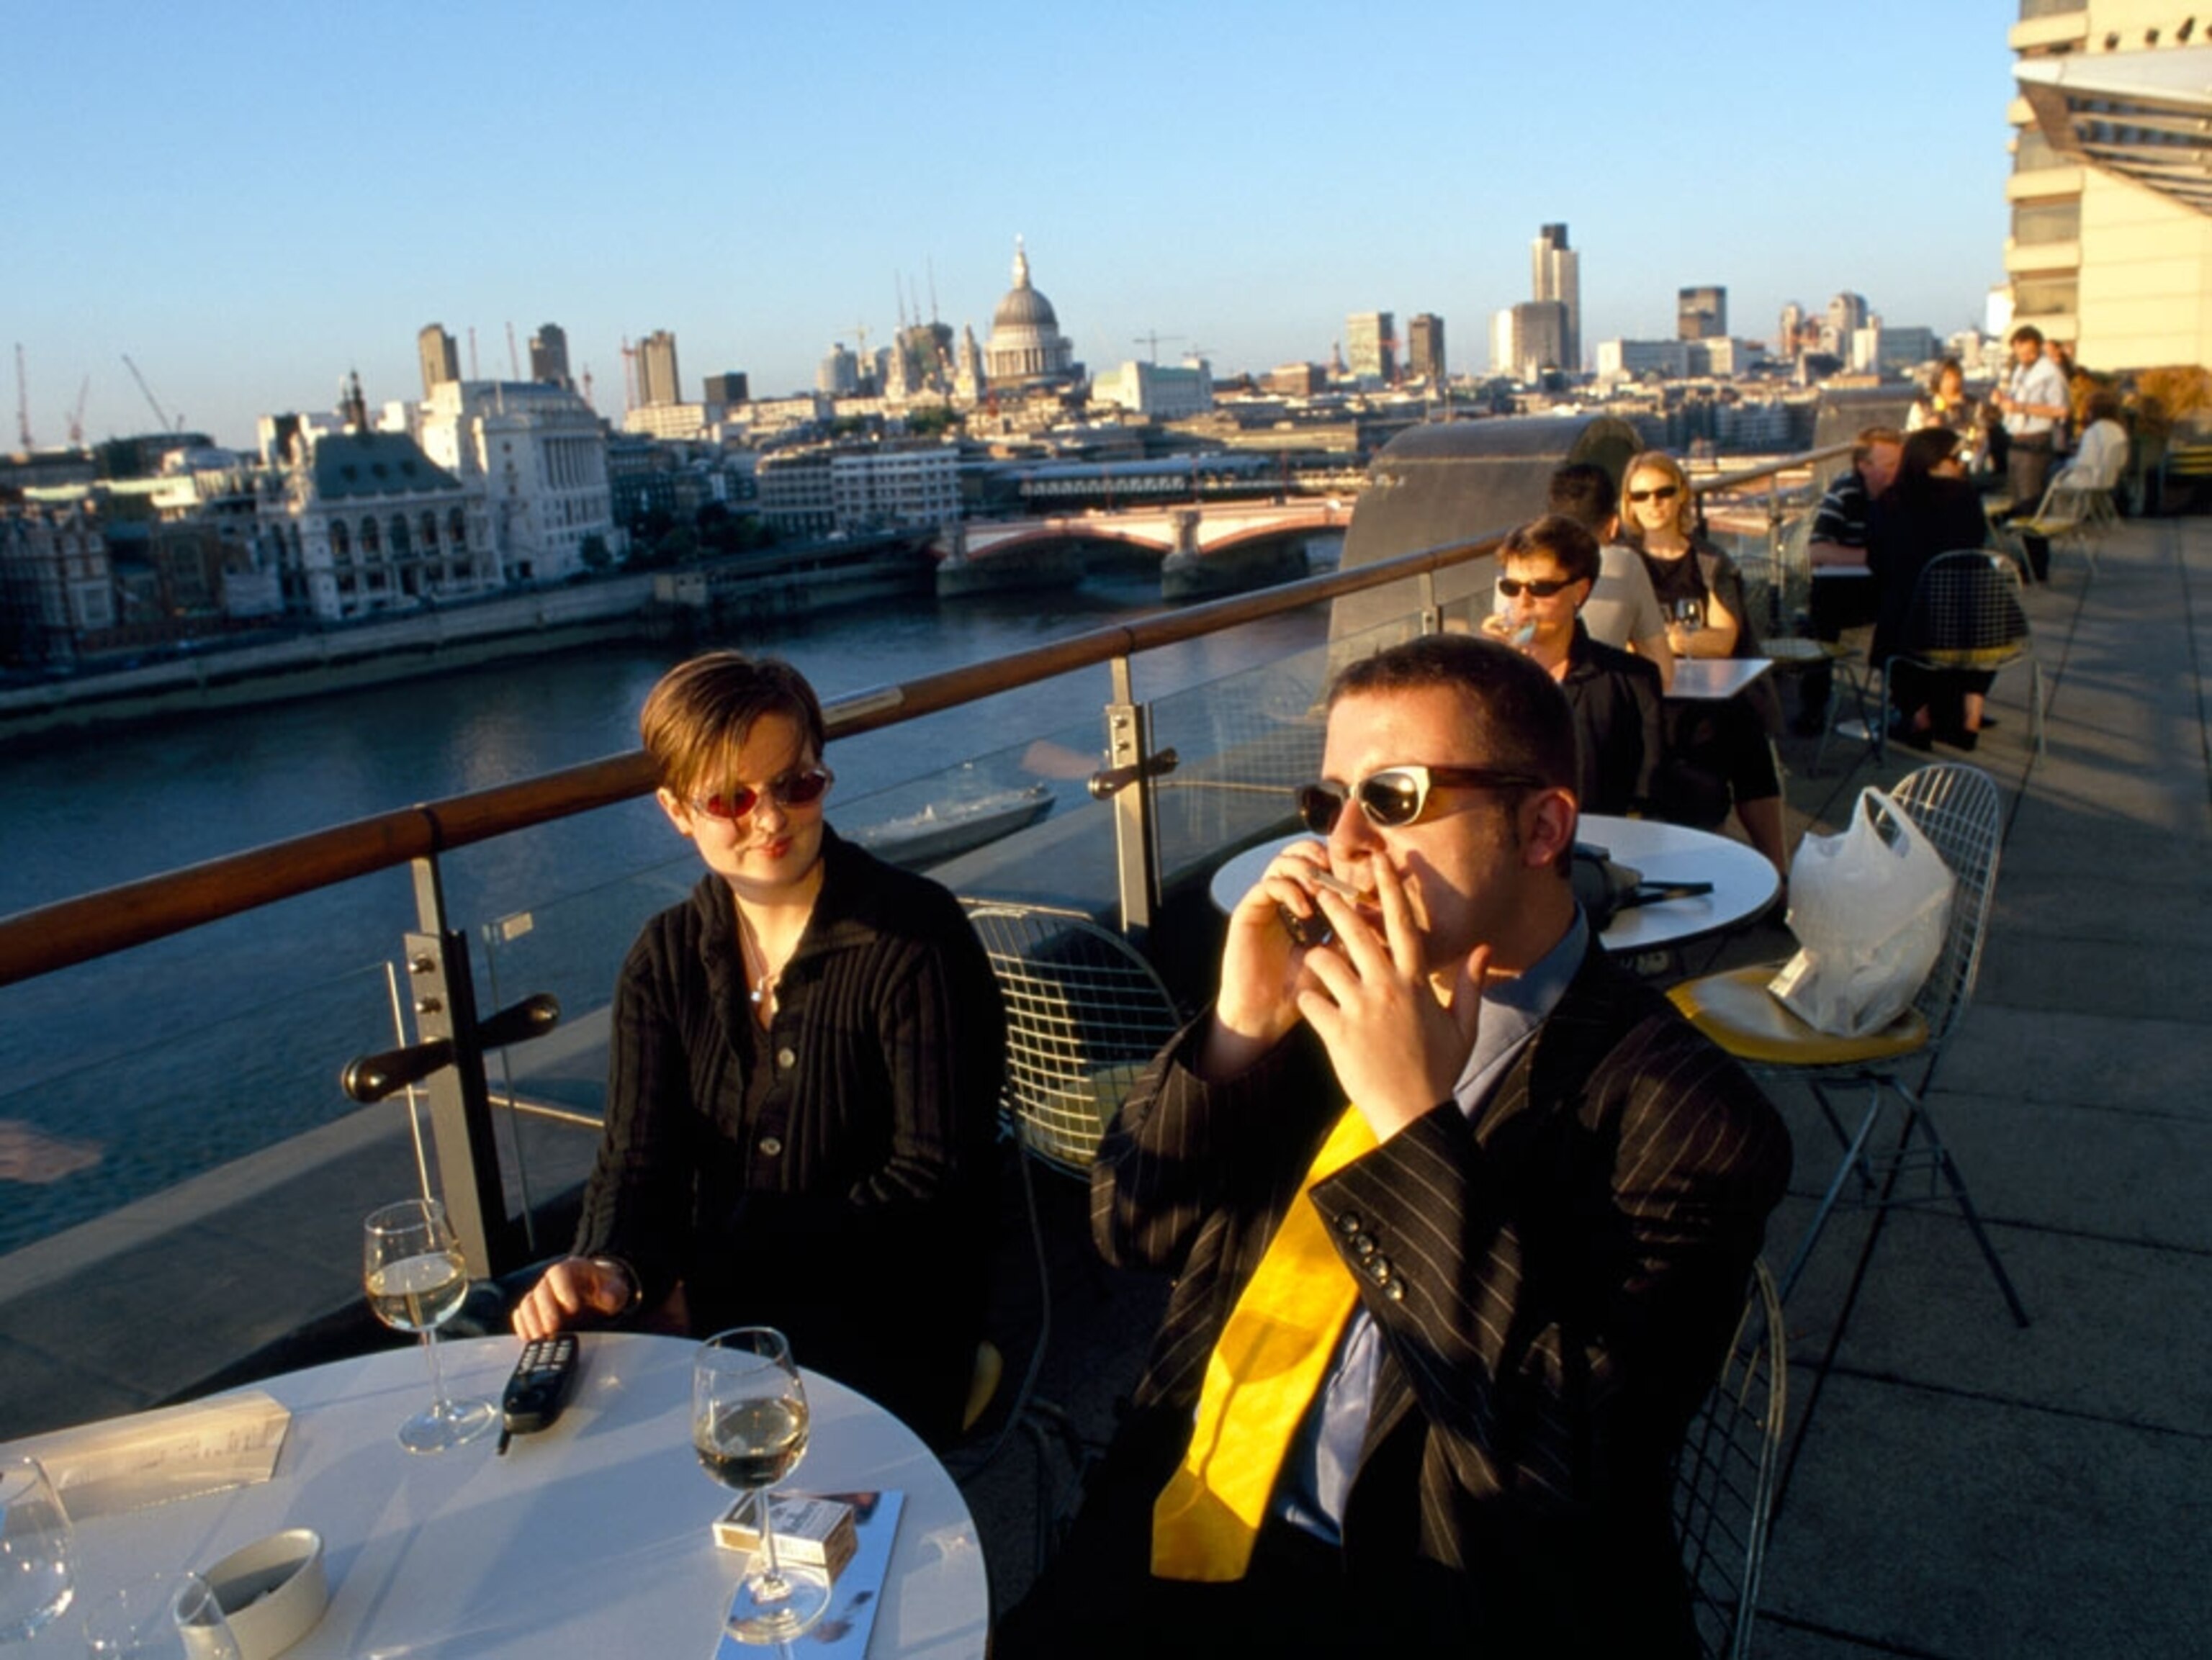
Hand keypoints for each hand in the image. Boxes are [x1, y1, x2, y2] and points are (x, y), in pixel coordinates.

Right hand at [512, 1256, 630, 1340]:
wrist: (597, 1293)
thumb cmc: (606, 1289)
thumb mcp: (616, 1289)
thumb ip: (613, 1292)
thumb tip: (607, 1298)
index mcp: (572, 1268)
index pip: (559, 1273)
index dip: (563, 1289)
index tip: (572, 1307)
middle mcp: (552, 1280)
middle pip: (541, 1290)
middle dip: (546, 1311)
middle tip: (552, 1329)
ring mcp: (541, 1295)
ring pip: (528, 1304)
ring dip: (532, 1321)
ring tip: (541, 1338)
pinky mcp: (535, 1311)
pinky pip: (522, 1315)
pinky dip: (523, 1326)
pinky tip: (529, 1338)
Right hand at [1201, 840, 1341, 1077]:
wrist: (1266, 1016)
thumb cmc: (1304, 990)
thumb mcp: (1339, 958)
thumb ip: (1355, 933)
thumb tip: (1388, 913)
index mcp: (1308, 903)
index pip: (1321, 865)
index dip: (1340, 860)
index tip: (1357, 872)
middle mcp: (1284, 898)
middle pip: (1299, 853)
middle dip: (1319, 854)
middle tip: (1337, 870)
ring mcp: (1265, 904)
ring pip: (1283, 863)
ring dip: (1305, 869)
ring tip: (1321, 887)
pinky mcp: (1247, 913)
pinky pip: (1267, 886)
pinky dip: (1289, 891)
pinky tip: (1305, 910)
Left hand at [1292, 856, 1487, 1142]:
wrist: (1414, 1113)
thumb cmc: (1439, 1070)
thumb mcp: (1463, 1027)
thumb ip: (1471, 984)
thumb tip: (1485, 949)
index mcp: (1416, 982)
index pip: (1404, 924)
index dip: (1392, 889)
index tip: (1382, 860)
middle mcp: (1388, 988)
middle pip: (1356, 932)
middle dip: (1337, 905)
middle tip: (1321, 887)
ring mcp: (1360, 1009)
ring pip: (1324, 962)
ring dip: (1315, 956)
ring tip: (1312, 958)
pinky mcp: (1337, 1033)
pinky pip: (1309, 1001)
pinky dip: (1306, 998)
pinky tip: (1310, 1004)